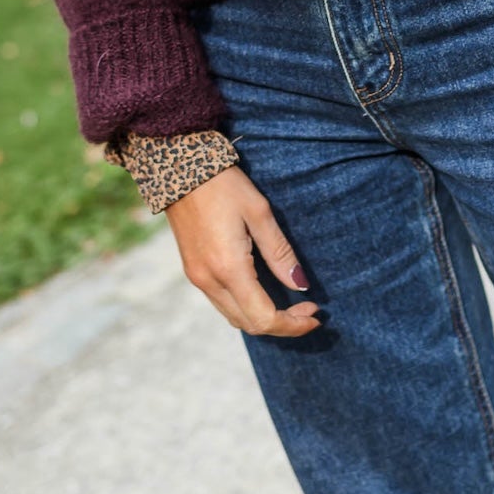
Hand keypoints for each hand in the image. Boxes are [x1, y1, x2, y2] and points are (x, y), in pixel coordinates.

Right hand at [165, 165, 320, 336]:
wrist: (177, 168)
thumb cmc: (224, 185)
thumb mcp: (260, 213)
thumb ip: (280, 253)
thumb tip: (301, 285)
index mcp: (228, 268)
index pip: (265, 318)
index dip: (293, 324)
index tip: (316, 314)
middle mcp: (209, 281)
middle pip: (250, 324)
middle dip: (283, 325)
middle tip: (309, 310)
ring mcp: (197, 278)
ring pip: (235, 317)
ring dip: (265, 318)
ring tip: (292, 304)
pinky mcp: (193, 271)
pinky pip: (223, 303)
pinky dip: (247, 307)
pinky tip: (264, 290)